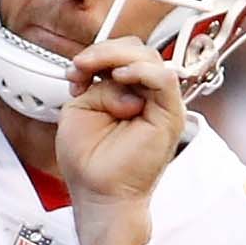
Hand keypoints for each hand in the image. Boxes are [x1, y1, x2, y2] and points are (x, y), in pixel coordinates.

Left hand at [57, 34, 187, 214]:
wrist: (99, 194)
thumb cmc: (89, 161)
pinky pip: (164, 78)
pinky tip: (120, 77)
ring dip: (117, 58)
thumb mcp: (82, 108)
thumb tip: (117, 73)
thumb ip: (98, 83)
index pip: (123, 54)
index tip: (75, 70)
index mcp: (127, 92)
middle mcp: (146, 96)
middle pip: (138, 50)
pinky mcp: (170, 115)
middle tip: (81, 67)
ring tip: (96, 72)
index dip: (98, 54)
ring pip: (150, 58)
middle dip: (105, 52)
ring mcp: (160, 104)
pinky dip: (140, 71)